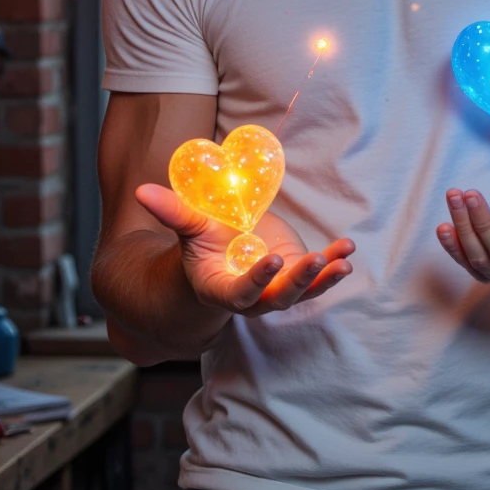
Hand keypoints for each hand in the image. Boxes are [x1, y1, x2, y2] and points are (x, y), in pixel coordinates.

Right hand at [135, 184, 354, 315]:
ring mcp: (277, 289)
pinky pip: (318, 275)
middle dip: (299, 282)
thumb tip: (142, 190)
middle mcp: (252, 297)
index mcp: (222, 289)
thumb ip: (173, 212)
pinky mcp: (296, 276)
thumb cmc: (203, 243)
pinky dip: (335, 263)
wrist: (222, 252)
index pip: (242, 293)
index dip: (257, 281)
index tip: (272, 259)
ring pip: (303, 292)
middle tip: (317, 261)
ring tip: (343, 262)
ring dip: (324, 278)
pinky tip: (347, 249)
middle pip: (278, 298)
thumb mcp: (191, 227)